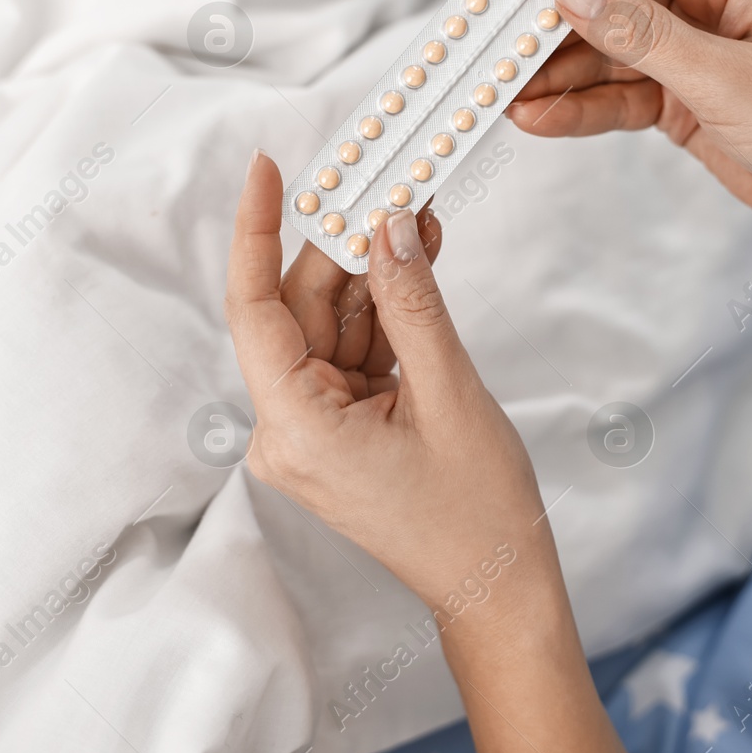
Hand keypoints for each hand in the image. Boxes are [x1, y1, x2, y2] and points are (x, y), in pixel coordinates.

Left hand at [226, 150, 630, 752]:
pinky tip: (418, 264)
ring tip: (422, 220)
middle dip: (346, 245)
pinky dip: (386, 310)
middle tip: (388, 182)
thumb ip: (412, 302)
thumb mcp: (449, 392)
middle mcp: (289, 429)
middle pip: (301, 309)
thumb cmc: (475, 512)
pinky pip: (353, 349)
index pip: (254, 309)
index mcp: (296, 429)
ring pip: (331, 323)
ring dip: (375, 272)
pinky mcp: (340, 426)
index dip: (256, 232)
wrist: (497, 582)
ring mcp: (314, 429)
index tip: (268, 170)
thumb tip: (388, 225)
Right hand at [461, 0, 751, 245]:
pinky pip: (616, 92)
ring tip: (493, 89)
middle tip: (473, 32)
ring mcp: (691, 44)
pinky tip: (535, 118)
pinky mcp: (684, 94)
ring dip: (550, 71)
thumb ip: (641, 35)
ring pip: (600, 47)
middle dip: (537, 15)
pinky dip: (578, 107)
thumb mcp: (727, 78)